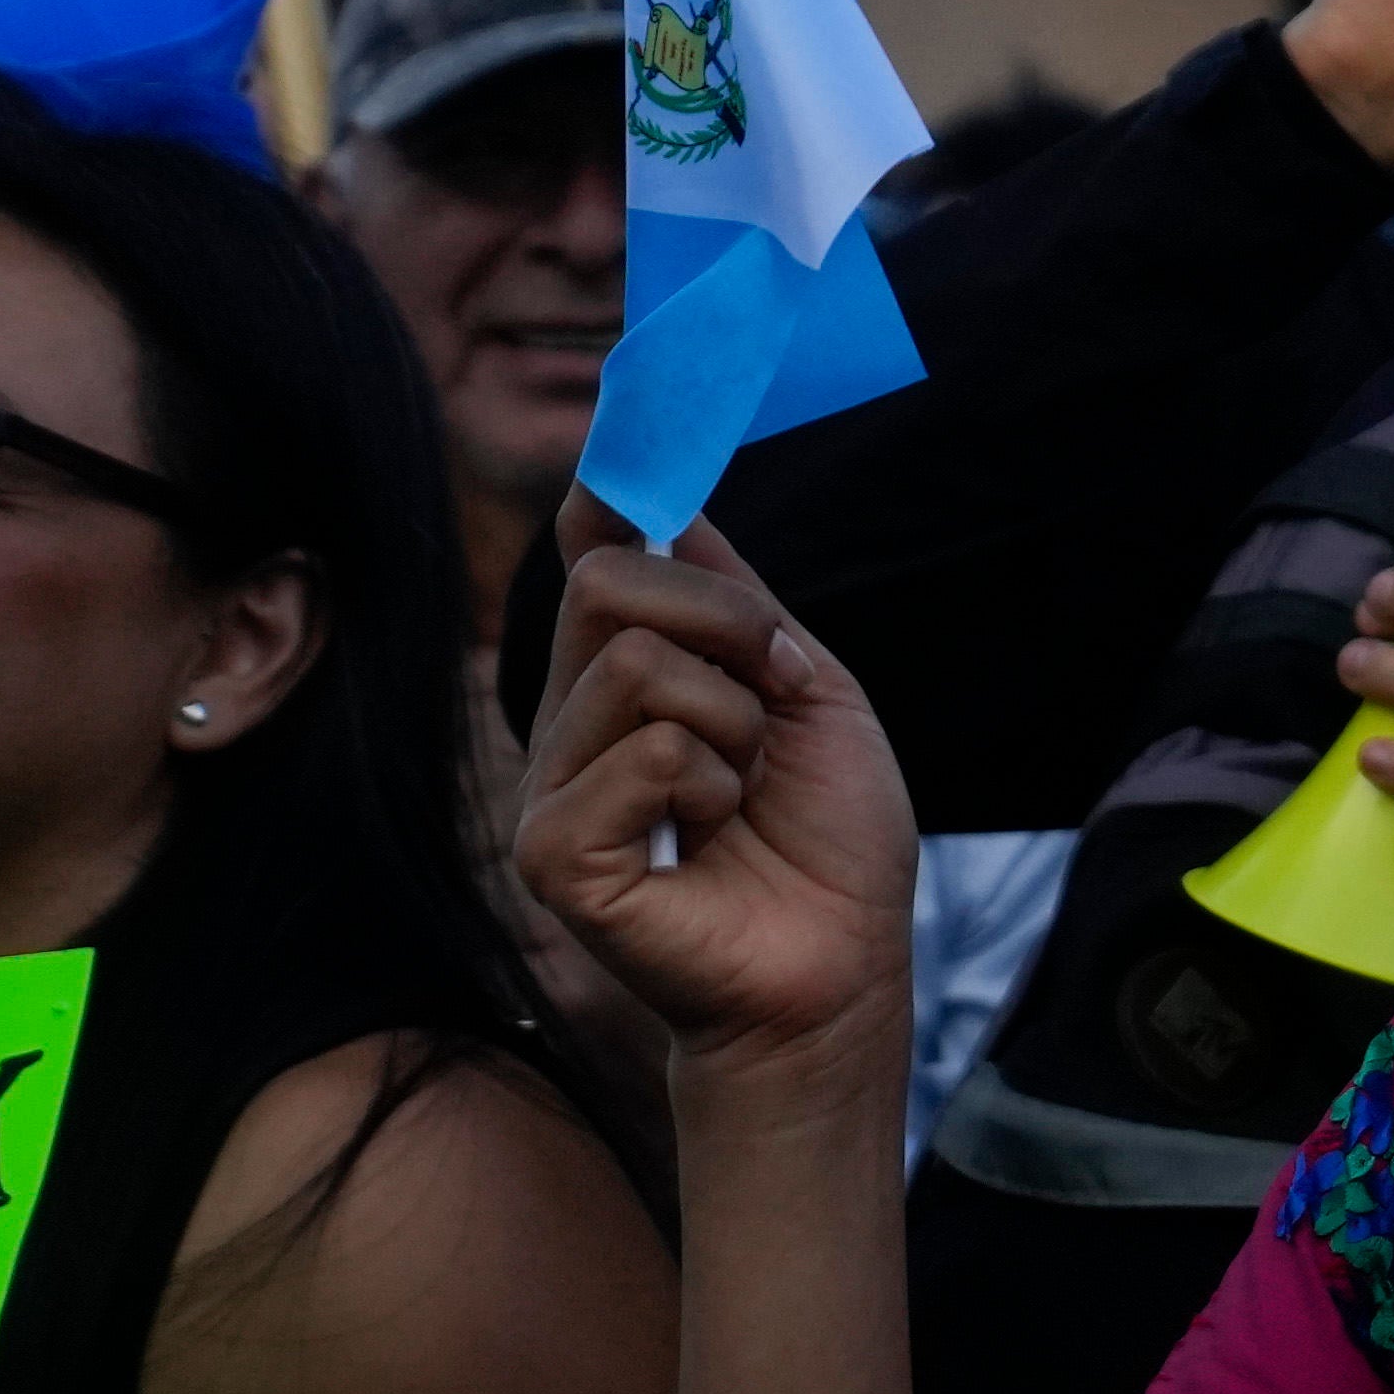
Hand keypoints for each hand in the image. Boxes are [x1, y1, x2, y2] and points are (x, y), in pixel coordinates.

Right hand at [513, 510, 925, 1128]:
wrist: (842, 967)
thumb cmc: (829, 842)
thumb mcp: (803, 688)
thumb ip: (732, 597)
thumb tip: (667, 498)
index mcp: (626, 681)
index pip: (591, 560)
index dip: (603, 494)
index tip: (623, 426)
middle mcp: (573, 724)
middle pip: (608, 585)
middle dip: (726, 623)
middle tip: (773, 694)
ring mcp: (552, 789)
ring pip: (635, 666)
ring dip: (733, 724)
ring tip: (741, 793)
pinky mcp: (552, 854)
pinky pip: (641, 753)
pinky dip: (707, 784)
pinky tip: (707, 837)